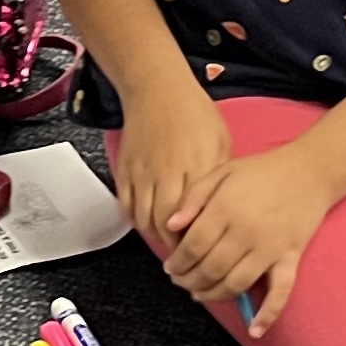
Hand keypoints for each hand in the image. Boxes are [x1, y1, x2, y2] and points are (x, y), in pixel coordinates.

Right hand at [112, 82, 235, 248]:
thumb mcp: (220, 142)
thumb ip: (218, 178)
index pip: (195, 216)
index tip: (204, 250)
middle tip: (186, 256)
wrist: (157, 89)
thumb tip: (220, 209)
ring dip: (155, 237)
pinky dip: (137, 221)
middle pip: (166, 224)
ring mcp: (142, 173)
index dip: (197, 240)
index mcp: (196, 167)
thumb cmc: (193, 113)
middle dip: (175, 246)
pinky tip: (148, 224)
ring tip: (168, 244)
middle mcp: (167, 173)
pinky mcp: (125, 171)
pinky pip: (126, 206)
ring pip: (144, 220)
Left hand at [164, 144, 340, 333]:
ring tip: (199, 295)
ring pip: (236, 284)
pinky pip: (281, 291)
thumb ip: (193, 198)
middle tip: (180, 282)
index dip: (177, 262)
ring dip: (213, 295)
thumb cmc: (261, 171)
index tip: (170, 267)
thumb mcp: (221, 172)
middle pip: (210, 269)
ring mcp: (270, 248)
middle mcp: (247, 232)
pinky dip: (268, 313)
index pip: (193, 246)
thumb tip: (170, 226)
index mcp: (226, 209)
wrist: (310, 170)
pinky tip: (255, 330)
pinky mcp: (290, 258)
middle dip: (190, 281)